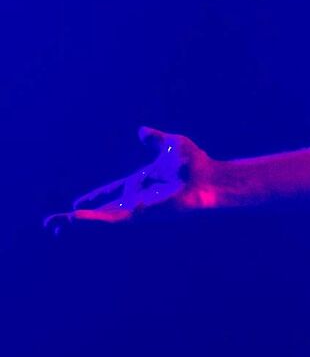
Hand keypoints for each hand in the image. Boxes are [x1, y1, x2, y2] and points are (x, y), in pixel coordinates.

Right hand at [46, 127, 215, 232]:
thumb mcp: (170, 145)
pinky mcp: (142, 214)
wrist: (209, 176)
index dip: (93, 199)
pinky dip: (94, 220)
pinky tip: (77, 221)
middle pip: (101, 211)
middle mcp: (136, 199)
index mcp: (139, 183)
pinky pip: (113, 219)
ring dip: (79, 223)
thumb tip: (141, 130)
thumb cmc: (196, 163)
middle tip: (52, 224)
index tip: (75, 206)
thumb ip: (153, 139)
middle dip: (77, 219)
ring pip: (102, 219)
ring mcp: (138, 208)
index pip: (110, 193)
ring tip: (56, 226)